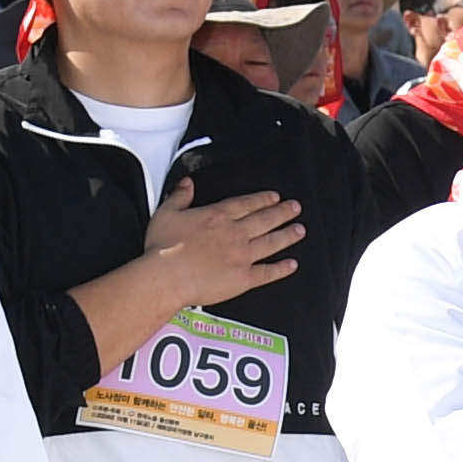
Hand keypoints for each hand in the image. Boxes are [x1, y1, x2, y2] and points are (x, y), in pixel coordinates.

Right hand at [131, 179, 303, 312]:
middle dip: (283, 212)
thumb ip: (179, 196)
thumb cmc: (163, 249)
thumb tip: (186, 184)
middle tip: (295, 208)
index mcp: (217, 216)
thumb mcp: (166, 213)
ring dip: (288, 235)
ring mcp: (242, 255)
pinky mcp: (243, 278)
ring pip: (272, 242)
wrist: (166, 277)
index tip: (274, 197)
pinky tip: (292, 265)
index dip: (262, 199)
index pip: (246, 204)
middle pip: (265, 219)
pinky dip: (282, 269)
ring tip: (300, 230)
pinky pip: (268, 272)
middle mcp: (234, 233)